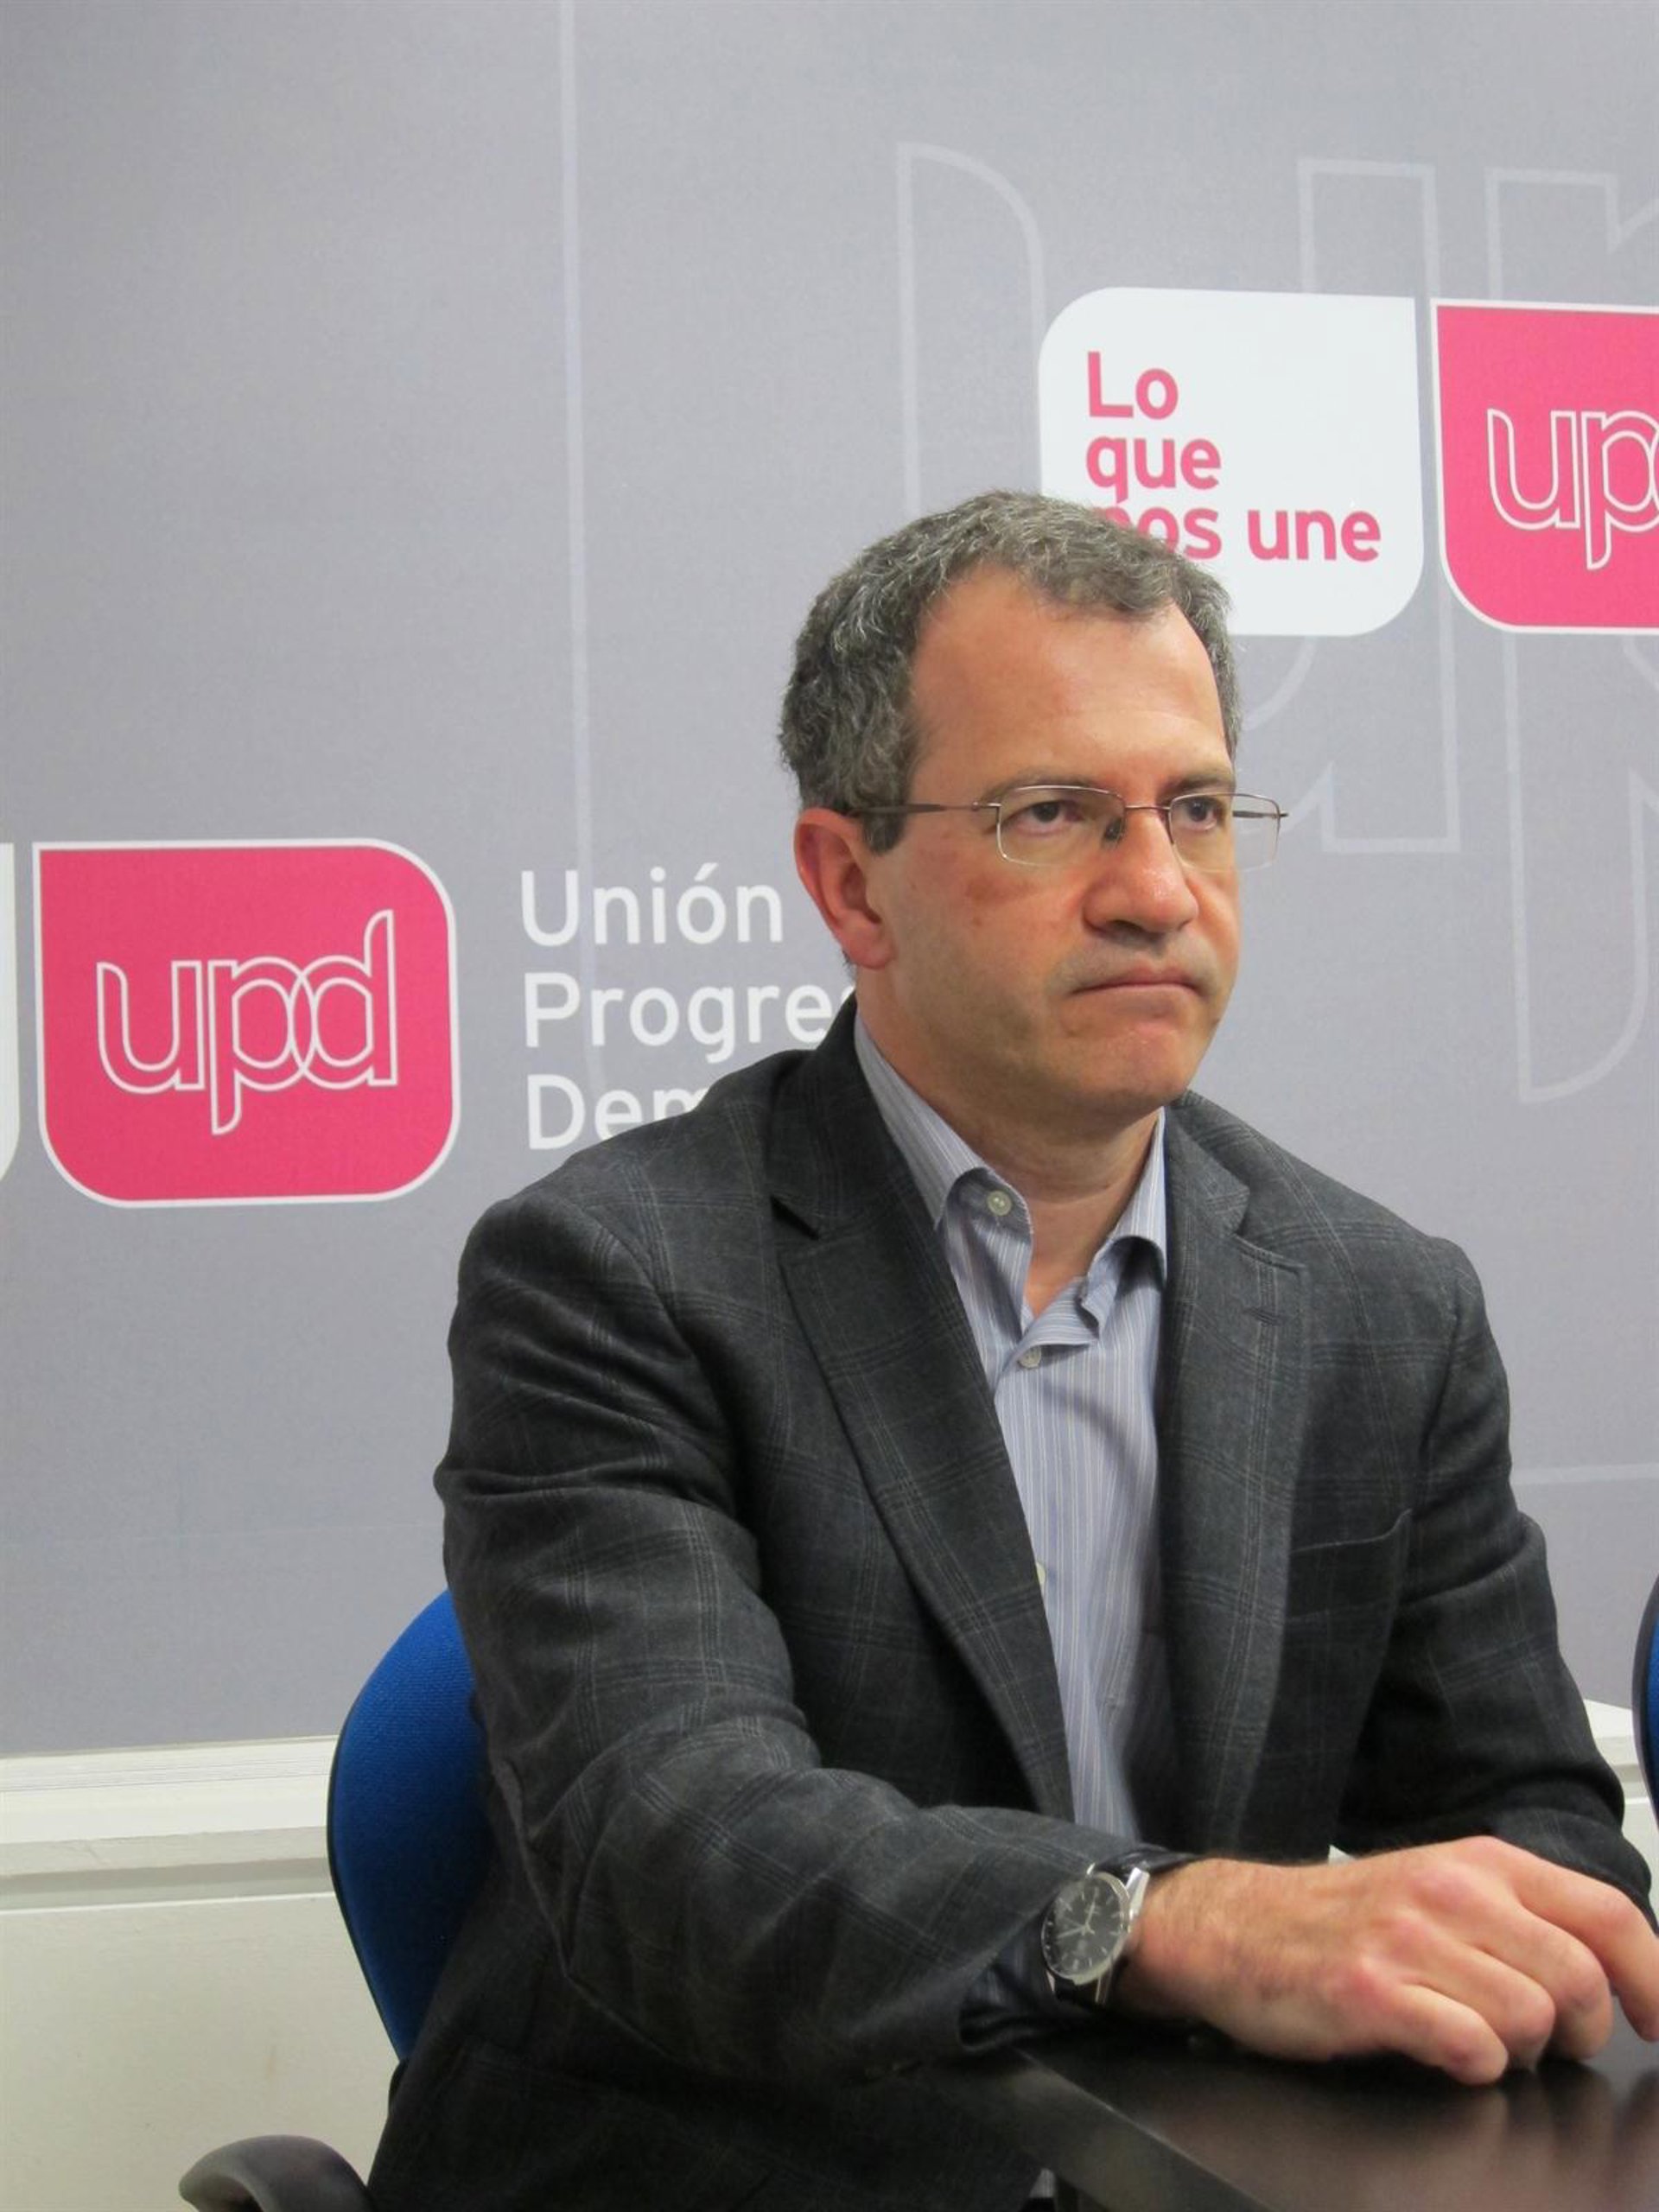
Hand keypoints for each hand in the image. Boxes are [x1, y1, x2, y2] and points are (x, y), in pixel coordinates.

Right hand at [1118, 1838, 1658, 2083]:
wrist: (1233, 1927)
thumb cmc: (1343, 1921)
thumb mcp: (1440, 1892)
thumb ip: (1521, 1918)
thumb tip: (1612, 1975)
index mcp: (1480, 1863)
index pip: (1608, 1914)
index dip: (1655, 1978)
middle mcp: (1453, 1890)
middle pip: (1582, 1978)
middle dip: (1581, 2031)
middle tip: (1546, 2043)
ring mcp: (1410, 1938)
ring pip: (1534, 2018)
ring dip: (1520, 2051)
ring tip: (1477, 2039)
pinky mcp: (1371, 1989)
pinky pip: (1470, 2048)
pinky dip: (1471, 2065)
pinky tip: (1441, 2050)